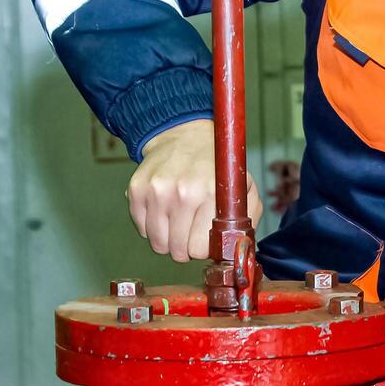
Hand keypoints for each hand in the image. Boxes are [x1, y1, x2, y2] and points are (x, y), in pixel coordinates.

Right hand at [127, 119, 262, 262]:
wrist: (184, 135)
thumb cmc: (215, 164)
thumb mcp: (243, 184)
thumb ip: (248, 216)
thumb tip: (239, 247)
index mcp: (210, 193)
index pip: (199, 249)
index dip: (202, 249)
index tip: (204, 240)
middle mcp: (182, 192)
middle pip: (176, 250)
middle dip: (185, 247)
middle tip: (191, 232)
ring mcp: (156, 191)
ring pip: (157, 243)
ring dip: (168, 239)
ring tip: (178, 221)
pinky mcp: (136, 190)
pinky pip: (141, 229)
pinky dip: (152, 226)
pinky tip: (164, 211)